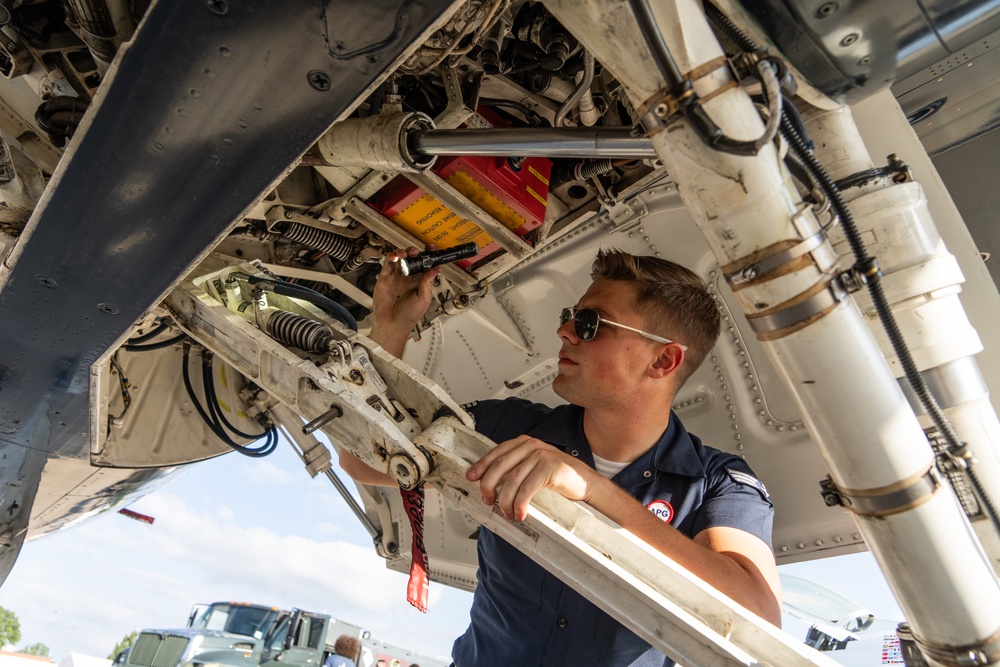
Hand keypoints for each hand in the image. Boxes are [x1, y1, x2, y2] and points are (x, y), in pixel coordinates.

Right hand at [370, 245, 440, 355]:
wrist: (392, 324)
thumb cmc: (408, 316)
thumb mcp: (423, 299)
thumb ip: (428, 283)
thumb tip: (436, 269)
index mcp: (420, 282)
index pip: (426, 264)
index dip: (429, 255)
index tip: (431, 248)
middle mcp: (409, 277)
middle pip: (412, 258)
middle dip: (415, 252)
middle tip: (416, 253)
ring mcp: (397, 276)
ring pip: (400, 258)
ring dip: (403, 252)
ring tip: (405, 254)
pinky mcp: (386, 277)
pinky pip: (388, 263)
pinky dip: (391, 257)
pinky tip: (395, 257)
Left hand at [467, 435, 597, 521]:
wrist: (586, 483)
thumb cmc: (559, 478)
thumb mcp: (534, 468)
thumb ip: (517, 469)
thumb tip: (493, 485)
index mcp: (525, 443)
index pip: (497, 452)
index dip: (482, 465)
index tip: (471, 477)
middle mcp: (531, 446)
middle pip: (500, 465)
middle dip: (489, 485)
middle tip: (488, 500)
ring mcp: (541, 455)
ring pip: (512, 479)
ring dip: (506, 500)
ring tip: (508, 513)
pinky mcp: (550, 467)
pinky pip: (527, 488)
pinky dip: (520, 503)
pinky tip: (520, 514)